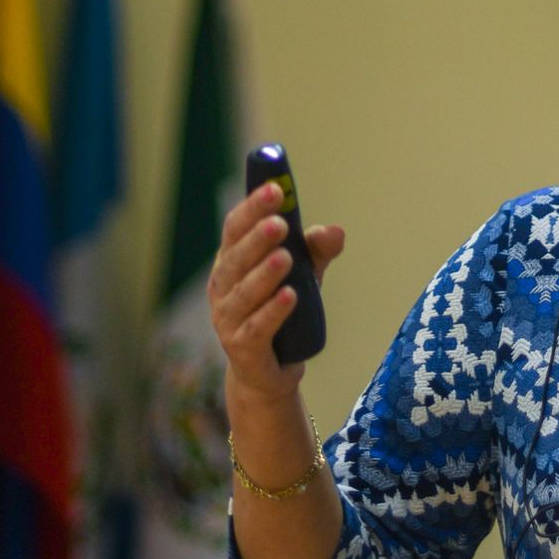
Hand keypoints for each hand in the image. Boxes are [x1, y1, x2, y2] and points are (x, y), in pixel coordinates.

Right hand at [209, 181, 345, 407]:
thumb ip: (317, 251)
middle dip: (257, 238)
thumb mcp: (304, 274)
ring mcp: (227, 319)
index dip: (252, 207)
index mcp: (231, 261)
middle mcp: (222, 286)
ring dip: (264, 274)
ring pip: (243, 293)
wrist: (269, 370)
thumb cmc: (282, 311)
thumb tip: (335, 231)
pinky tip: (290, 296)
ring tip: (286, 258)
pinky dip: (272, 311)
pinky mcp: (241, 347)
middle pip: (235, 258)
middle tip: (280, 222)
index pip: (235, 227)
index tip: (275, 188)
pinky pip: (256, 328)